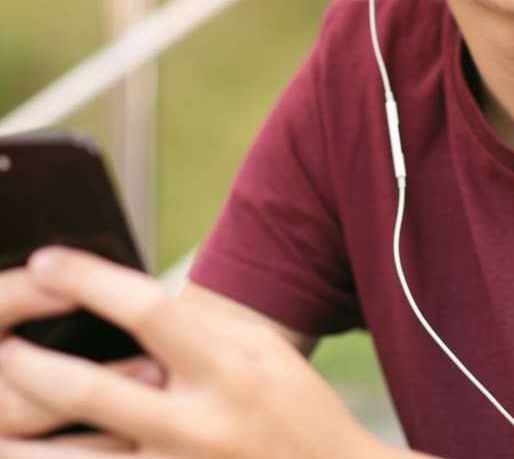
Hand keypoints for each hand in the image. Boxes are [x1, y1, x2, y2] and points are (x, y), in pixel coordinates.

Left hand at [0, 248, 414, 457]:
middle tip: (0, 347)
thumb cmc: (298, 410)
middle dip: (30, 367)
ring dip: (21, 441)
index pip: (147, 309)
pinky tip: (31, 452)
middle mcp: (198, 424)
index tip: (47, 260)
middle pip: (89, 392)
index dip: (90, 281)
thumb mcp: (264, 353)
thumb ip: (202, 334)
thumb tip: (134, 307)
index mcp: (228, 368)